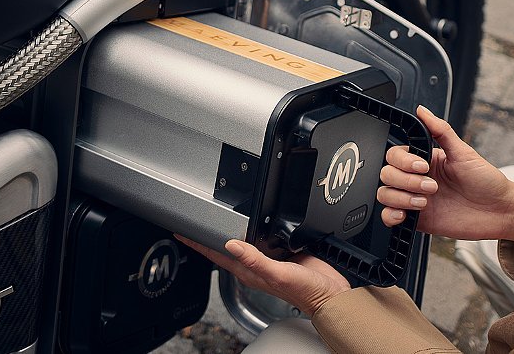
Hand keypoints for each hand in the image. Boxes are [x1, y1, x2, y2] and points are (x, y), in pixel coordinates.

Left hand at [175, 236, 350, 315]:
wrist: (331, 294)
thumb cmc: (307, 292)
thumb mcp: (279, 275)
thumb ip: (256, 260)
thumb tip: (232, 244)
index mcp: (249, 271)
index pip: (215, 256)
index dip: (197, 243)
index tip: (181, 232)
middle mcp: (255, 265)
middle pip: (224, 246)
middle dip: (207, 235)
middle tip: (192, 220)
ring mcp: (267, 258)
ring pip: (241, 240)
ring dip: (227, 230)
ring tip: (211, 218)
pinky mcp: (281, 250)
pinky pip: (260, 236)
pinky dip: (251, 227)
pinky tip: (248, 220)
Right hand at [377, 106, 513, 248]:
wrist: (500, 211)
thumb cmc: (486, 181)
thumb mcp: (463, 152)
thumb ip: (440, 131)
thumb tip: (422, 110)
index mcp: (425, 160)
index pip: (395, 155)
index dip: (404, 161)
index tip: (423, 166)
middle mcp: (416, 179)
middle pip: (387, 174)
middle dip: (407, 181)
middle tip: (432, 187)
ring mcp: (414, 199)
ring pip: (385, 195)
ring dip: (401, 198)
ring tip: (424, 202)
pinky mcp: (417, 220)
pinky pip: (389, 217)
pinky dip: (391, 216)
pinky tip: (406, 214)